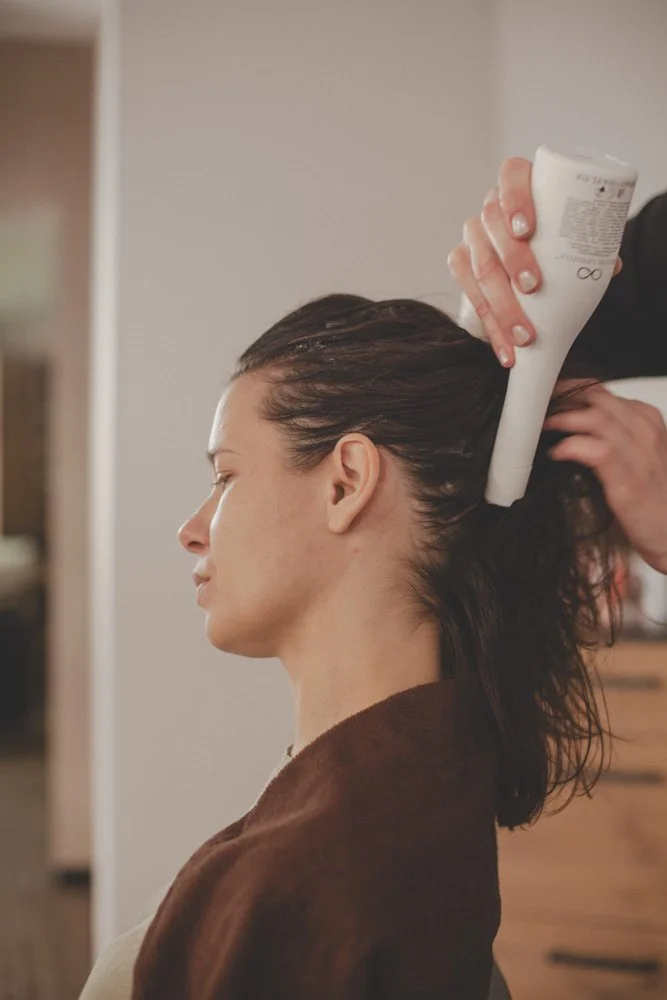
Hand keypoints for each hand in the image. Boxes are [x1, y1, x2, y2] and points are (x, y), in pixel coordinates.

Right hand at [447, 157, 622, 367]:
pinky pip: (469, 294)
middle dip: (513, 260)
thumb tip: (612, 266)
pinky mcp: (460, 265)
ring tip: (524, 334)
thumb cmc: (554, 248)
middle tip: (534, 287)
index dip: (515, 199)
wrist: (525, 274)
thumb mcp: (572, 243)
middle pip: (492, 225)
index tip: (526, 229)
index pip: (511, 176)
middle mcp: (491, 209)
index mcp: (521, 188)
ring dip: (502, 304)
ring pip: (480, 266)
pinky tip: (505, 346)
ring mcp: (473, 237)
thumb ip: (590, 248)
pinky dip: (490, 325)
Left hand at [545, 382, 666, 574]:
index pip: (602, 392)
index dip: (569, 392)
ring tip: (541, 428)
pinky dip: (569, 447)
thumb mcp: (634, 458)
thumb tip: (570, 431)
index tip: (546, 399)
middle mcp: (644, 431)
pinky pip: (594, 449)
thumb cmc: (652, 500)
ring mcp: (638, 452)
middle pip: (596, 397)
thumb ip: (609, 438)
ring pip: (594, 416)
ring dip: (560, 419)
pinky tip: (554, 454)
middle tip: (536, 409)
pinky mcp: (628, 477)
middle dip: (560, 399)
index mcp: (646, 422)